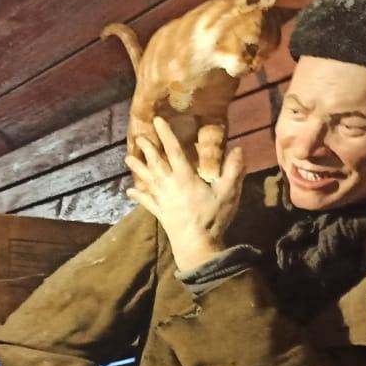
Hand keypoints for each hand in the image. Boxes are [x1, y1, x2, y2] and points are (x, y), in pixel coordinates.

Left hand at [123, 116, 244, 270]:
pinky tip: (129, 190)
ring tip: (127, 158)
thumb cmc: (213, 217)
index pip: (173, 150)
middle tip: (138, 136)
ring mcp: (162, 199)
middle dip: (147, 148)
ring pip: (146, 179)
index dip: (165, 134)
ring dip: (137, 168)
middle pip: (155, 163)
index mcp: (184, 177)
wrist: (196, 244)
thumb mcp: (229, 191)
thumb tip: (238, 147)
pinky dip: (138, 195)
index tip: (157, 121)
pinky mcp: (159, 213)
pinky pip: (146, 201)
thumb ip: (233, 169)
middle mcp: (169, 185)